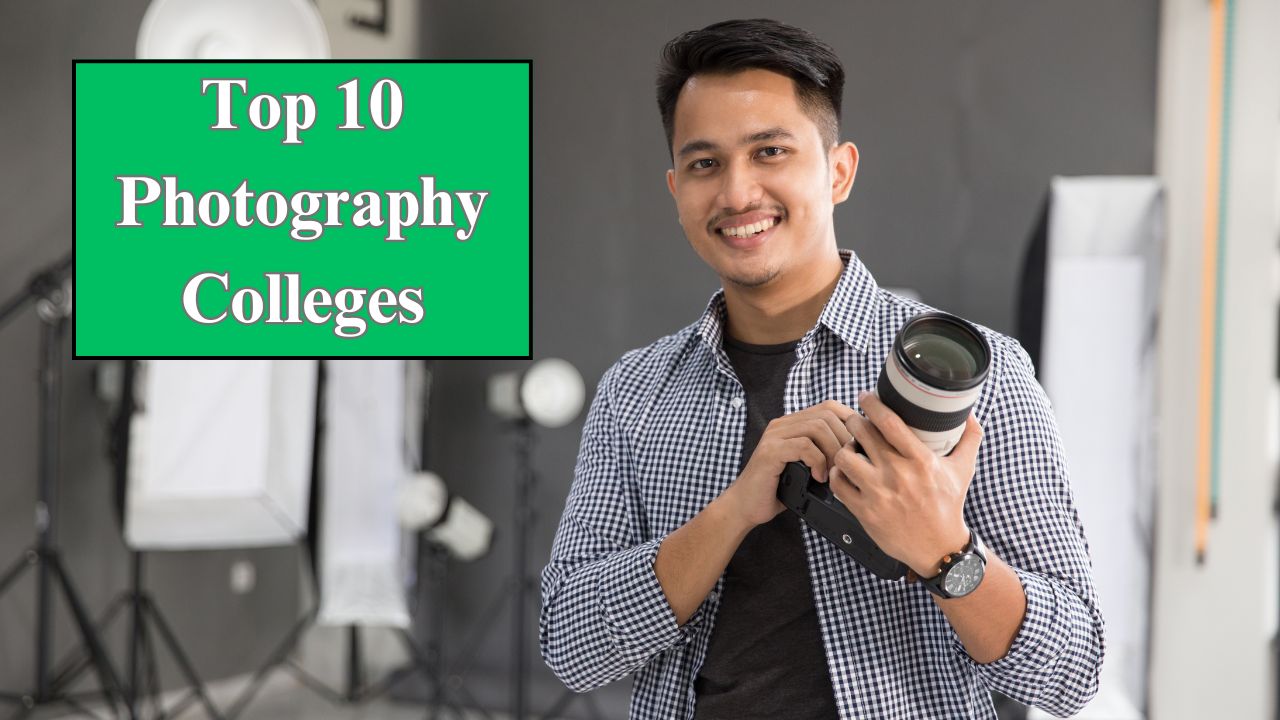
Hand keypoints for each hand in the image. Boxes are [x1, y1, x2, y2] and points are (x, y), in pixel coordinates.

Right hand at [722, 400, 855, 526]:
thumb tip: (858, 450)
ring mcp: (775, 435)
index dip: (849, 421)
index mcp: (793, 423)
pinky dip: (818, 462)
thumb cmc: (779, 489)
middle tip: (849, 463)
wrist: (746, 506)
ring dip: (833, 451)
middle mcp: (783, 424)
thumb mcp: (807, 467)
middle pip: (826, 414)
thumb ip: (824, 452)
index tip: (859, 445)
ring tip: (834, 472)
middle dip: (844, 439)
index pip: (829, 406)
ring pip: (817, 427)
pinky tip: (818, 478)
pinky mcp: (770, 451)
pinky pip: (804, 446)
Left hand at [826, 391, 981, 577]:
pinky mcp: (865, 511)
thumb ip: (969, 439)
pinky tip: (846, 471)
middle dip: (855, 421)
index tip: (866, 396)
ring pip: (844, 456)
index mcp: (921, 460)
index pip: (890, 422)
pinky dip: (837, 474)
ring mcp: (879, 494)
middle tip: (856, 422)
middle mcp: (898, 475)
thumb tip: (969, 415)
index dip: (872, 403)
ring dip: (844, 447)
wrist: (939, 548)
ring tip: (851, 448)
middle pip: (862, 433)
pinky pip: (839, 483)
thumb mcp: (964, 470)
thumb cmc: (949, 506)